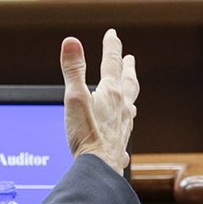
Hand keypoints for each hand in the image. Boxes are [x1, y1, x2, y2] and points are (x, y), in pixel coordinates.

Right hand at [61, 29, 136, 173]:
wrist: (99, 169)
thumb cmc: (86, 135)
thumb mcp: (75, 98)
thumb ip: (73, 70)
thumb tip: (71, 42)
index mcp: (111, 94)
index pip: (111, 63)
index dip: (111, 46)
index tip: (112, 34)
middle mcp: (122, 108)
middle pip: (128, 82)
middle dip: (127, 68)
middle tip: (130, 57)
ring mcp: (123, 126)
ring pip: (130, 104)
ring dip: (130, 92)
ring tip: (130, 89)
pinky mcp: (120, 143)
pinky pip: (126, 127)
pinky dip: (126, 120)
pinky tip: (125, 127)